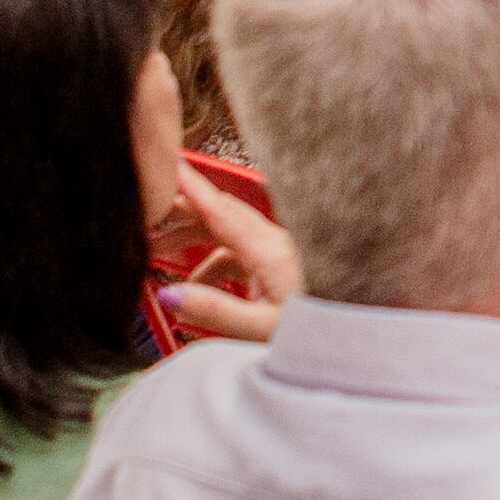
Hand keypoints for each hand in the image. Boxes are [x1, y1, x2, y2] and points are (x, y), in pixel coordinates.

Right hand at [150, 162, 300, 343]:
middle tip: (146, 210)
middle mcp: (276, 244)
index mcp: (270, 251)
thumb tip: (169, 295)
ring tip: (156, 250)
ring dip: (193, 238)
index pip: (221, 211)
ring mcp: (280, 254)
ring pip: (229, 234)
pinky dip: (213, 263)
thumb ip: (214, 311)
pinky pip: (239, 255)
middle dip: (182, 210)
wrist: (353, 336)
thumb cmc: (318, 333)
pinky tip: (196, 286)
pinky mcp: (282, 267)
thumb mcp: (261, 328)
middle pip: (222, 215)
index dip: (191, 187)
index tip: (168, 164)